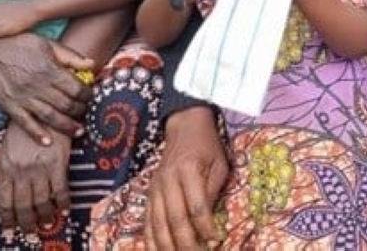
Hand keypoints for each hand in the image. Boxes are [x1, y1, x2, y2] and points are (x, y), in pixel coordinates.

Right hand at [0, 33, 93, 144]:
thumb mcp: (45, 43)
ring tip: (78, 131)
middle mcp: (39, 86)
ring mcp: (23, 98)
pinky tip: (48, 142)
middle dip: (81, 112)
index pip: (77, 89)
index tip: (91, 97)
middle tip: (86, 113)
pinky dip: (37, 135)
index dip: (88, 95)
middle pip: (67, 105)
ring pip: (51, 117)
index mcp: (50, 70)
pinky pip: (25, 123)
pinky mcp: (8, 105)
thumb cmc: (14, 42)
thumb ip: (70, 55)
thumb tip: (92, 64)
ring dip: (67, 127)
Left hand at [0, 121, 72, 234]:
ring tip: (47, 223)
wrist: (46, 109)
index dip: (7, 218)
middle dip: (26, 222)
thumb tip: (11, 190)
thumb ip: (9, 168)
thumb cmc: (26, 127)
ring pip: (41, 202)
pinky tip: (65, 210)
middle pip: (23, 206)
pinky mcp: (57, 164)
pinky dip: (63, 203)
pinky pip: (60, 190)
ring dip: (45, 216)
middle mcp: (21, 172)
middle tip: (30, 231)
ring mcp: (39, 169)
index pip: (4, 201)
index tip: (10, 229)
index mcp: (6, 168)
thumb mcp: (9, 148)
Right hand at [145, 106, 228, 250]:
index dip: (206, 227)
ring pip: (158, 225)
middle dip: (187, 244)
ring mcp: (155, 188)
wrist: (184, 128)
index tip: (216, 240)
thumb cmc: (207, 147)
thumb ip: (213, 191)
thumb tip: (209, 223)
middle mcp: (167, 180)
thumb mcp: (219, 165)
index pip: (197, 206)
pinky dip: (151, 240)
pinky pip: (147, 222)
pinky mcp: (149, 194)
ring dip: (168, 247)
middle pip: (175, 220)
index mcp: (188, 170)